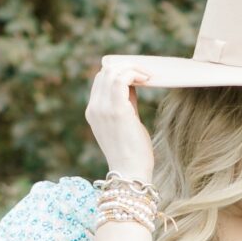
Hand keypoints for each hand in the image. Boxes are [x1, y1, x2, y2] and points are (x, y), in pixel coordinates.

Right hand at [85, 58, 156, 187]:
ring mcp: (102, 108)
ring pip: (111, 72)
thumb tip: (134, 83)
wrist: (130, 172)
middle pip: (104, 72)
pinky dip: (134, 73)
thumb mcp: (127, 122)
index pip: (100, 80)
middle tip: (146, 74)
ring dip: (132, 69)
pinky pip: (121, 79)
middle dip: (126, 68)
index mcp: (93, 112)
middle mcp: (94, 108)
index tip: (138, 77)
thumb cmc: (133, 152)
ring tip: (148, 76)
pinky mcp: (116, 110)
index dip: (119, 73)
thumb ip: (127, 102)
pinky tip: (147, 79)